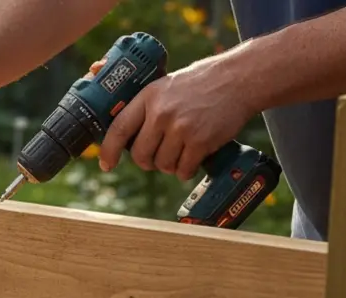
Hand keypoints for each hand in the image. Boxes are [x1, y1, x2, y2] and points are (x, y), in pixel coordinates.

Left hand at [97, 57, 255, 181]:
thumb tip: (107, 95)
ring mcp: (181, 128)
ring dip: (170, 166)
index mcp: (148, 97)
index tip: (106, 164)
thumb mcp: (166, 83)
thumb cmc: (200, 83)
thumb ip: (144, 102)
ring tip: (181, 152)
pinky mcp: (200, 141)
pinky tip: (193, 158)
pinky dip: (186, 170)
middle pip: (140, 155)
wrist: (239, 79)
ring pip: (162, 165)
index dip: (108, 151)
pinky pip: (183, 170)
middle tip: (158, 156)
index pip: (118, 129)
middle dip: (148, 161)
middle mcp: (161, 113)